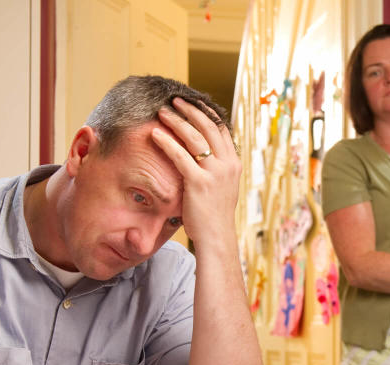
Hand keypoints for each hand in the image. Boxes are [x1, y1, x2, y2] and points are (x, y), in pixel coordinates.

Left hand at [151, 97, 241, 247]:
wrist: (217, 238)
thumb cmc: (214, 216)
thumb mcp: (222, 188)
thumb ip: (215, 170)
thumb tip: (203, 156)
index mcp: (234, 163)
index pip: (221, 129)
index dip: (206, 113)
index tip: (192, 103)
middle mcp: (227, 164)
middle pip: (209, 127)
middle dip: (191, 110)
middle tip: (175, 100)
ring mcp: (215, 173)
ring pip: (194, 137)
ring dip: (177, 121)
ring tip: (162, 112)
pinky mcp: (199, 183)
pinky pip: (180, 156)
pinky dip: (166, 142)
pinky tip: (154, 134)